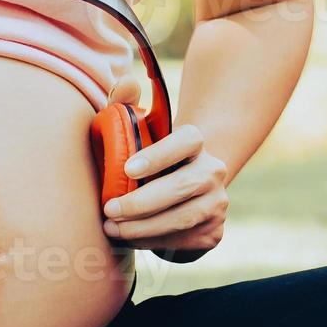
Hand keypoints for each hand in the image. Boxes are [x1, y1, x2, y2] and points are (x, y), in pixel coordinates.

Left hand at [101, 93, 226, 262]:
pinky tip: (128, 238)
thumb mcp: (134, 131)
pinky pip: (182, 242)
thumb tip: (126, 83)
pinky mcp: (212, 233)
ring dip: (142, 228)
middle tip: (109, 210)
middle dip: (141, 203)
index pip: (184, 141)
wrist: (176, 192)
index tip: (127, 169)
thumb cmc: (145, 158)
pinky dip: (150, 243)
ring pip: (181, 219)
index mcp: (194, 141)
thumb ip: (125, 104)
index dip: (158, 155)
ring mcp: (217, 204)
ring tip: (112, 229)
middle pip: (181, 187)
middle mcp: (213, 170)